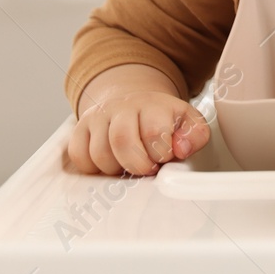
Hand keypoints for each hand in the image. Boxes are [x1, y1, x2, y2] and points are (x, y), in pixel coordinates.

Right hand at [68, 65, 210, 175]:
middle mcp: (122, 106)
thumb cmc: (163, 120)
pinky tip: (110, 163)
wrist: (133, 104)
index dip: (160, 154)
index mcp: (153, 104)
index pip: (154, 131)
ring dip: (117, 169)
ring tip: (129, 164)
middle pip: (122, 141)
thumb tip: (181, 149)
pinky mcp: (80, 129)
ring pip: (99, 153)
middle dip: (137, 165)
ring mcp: (98, 117)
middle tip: (146, 168)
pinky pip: (79, 156)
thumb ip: (195, 135)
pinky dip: (94, 168)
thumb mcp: (188, 122)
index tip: (163, 158)